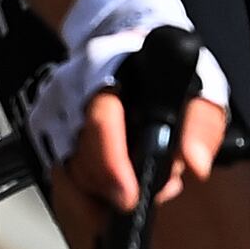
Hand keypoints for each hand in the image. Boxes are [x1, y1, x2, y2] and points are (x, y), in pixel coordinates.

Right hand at [33, 0, 227, 209]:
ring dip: (101, 195)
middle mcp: (69, 92)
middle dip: (113, 188)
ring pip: (67, 174)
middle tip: (145, 194)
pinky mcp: (47, 136)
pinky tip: (111, 194)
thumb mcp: (200, 89)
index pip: (99, 122)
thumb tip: (194, 165)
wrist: (132, 50)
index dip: (111, 166)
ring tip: (134, 190)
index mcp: (103, 69)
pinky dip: (86, 198)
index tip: (130, 197)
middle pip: (79, 158)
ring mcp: (54, 115)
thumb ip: (202, 126)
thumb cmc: (166, 71)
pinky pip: (61, 180)